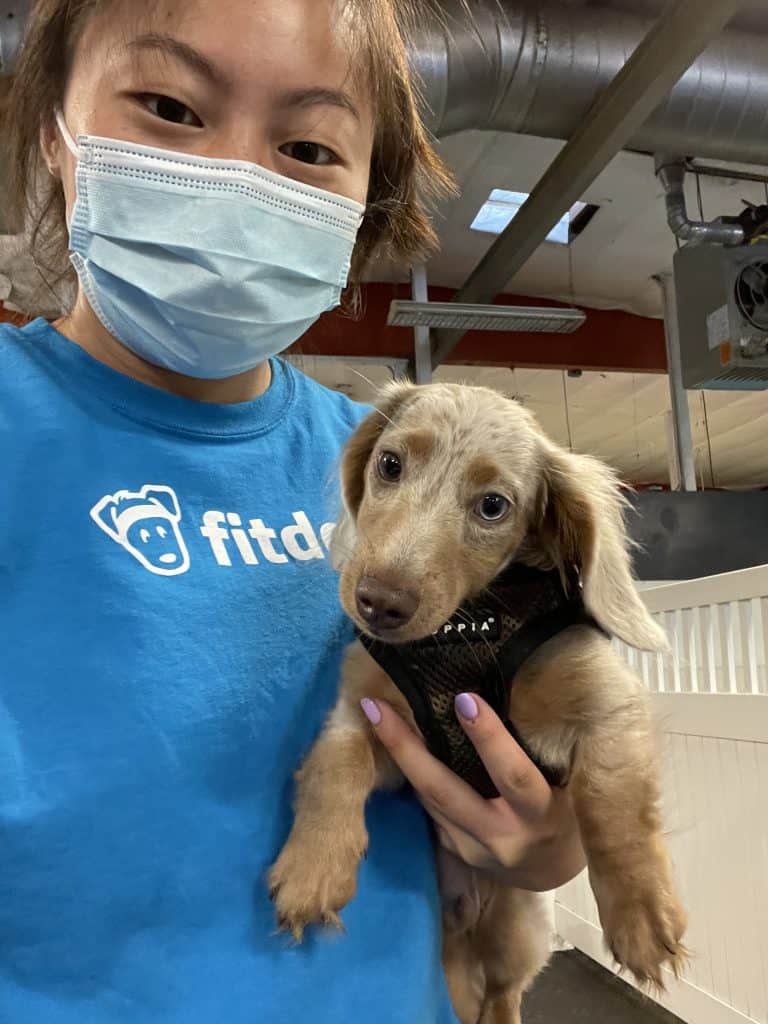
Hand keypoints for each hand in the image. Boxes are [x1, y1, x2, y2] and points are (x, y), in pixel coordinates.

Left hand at [360, 692, 585, 890]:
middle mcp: (503, 837)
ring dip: (400, 757)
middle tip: (377, 708)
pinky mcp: (456, 853)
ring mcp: (474, 849)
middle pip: (445, 790)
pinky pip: (431, 809)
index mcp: (540, 815)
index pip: (512, 775)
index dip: (488, 738)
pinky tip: (394, 744)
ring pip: (429, 799)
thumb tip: (500, 693)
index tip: (464, 698)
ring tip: (374, 714)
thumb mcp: (567, 785)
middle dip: (407, 748)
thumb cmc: (569, 810)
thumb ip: (535, 754)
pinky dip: (414, 775)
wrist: (555, 872)